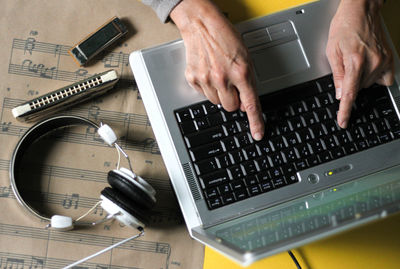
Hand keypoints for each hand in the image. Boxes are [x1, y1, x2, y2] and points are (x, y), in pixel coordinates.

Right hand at [170, 0, 264, 139]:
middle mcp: (223, 78)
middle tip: (232, 86)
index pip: (251, 104)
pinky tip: (208, 72)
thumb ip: (248, 82)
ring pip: (217, 103)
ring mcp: (206, 79)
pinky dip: (207, 88)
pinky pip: (203, 94)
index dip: (256, 122)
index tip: (257, 134)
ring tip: (218, 75)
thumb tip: (246, 103)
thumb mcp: (245, 57)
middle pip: (231, 107)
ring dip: (220, 94)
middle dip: (234, 100)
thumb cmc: (225, 37)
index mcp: (240, 71)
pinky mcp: (193, 79)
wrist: (202, 24)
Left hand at [326, 0, 393, 127]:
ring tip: (355, 60)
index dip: (345, 111)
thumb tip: (340, 95)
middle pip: (359, 88)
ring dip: (361, 79)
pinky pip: (384, 79)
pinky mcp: (390, 59)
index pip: (350, 93)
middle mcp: (372, 63)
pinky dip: (374, 78)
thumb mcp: (332, 51)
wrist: (361, 10)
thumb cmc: (344, 27)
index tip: (343, 122)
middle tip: (346, 66)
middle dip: (350, 83)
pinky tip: (368, 68)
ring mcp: (384, 61)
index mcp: (355, 61)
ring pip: (369, 84)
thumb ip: (337, 76)